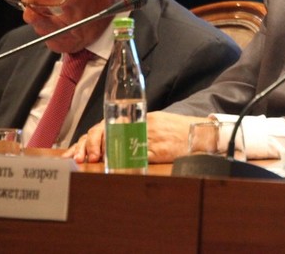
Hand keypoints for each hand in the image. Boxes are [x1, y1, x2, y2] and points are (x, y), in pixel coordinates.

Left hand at [64, 112, 209, 163]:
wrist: (202, 133)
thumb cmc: (180, 130)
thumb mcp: (158, 122)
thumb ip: (139, 127)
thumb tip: (118, 138)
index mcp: (141, 116)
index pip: (110, 124)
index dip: (92, 137)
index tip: (81, 149)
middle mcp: (142, 124)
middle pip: (109, 131)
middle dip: (91, 144)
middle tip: (84, 157)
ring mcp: (149, 137)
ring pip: (118, 144)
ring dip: (103, 154)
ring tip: (92, 161)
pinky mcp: (157, 150)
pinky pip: (135, 156)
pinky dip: (123, 162)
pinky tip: (112, 167)